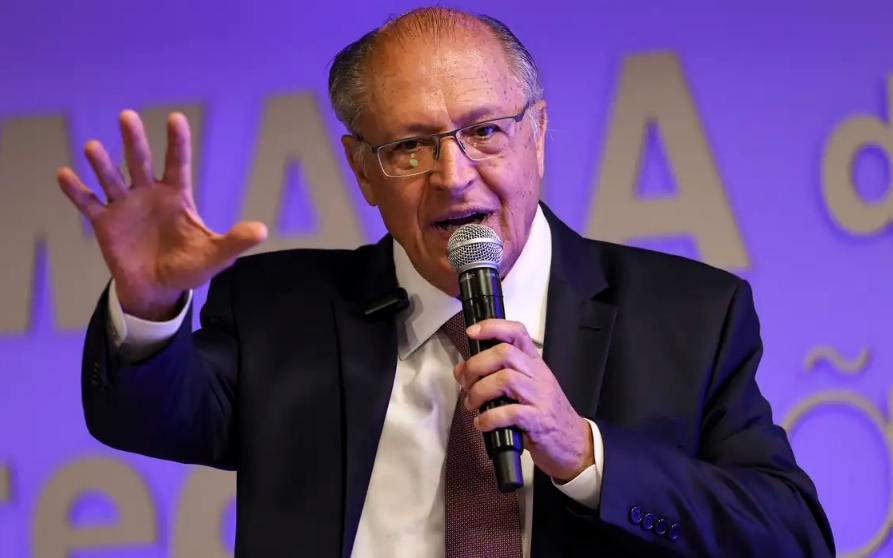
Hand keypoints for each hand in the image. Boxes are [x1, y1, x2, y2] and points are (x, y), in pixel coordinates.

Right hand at [57, 110, 266, 320]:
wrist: (158, 289)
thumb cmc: (188, 267)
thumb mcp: (215, 256)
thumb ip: (234, 241)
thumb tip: (262, 231)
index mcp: (176, 196)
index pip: (177, 163)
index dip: (177, 142)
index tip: (176, 118)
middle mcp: (148, 194)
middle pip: (139, 161)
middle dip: (133, 140)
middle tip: (128, 116)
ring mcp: (125, 206)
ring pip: (111, 178)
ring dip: (101, 163)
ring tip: (93, 147)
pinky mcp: (105, 223)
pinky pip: (88, 204)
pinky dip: (76, 191)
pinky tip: (65, 175)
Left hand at [454, 319, 594, 482]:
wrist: (574, 443)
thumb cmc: (546, 415)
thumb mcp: (522, 390)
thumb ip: (493, 377)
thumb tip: (462, 370)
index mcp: (534, 364)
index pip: (516, 333)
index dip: (492, 327)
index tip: (472, 332)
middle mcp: (538, 376)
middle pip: (504, 354)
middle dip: (476, 365)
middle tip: (466, 382)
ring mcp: (540, 397)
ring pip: (505, 379)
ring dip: (480, 391)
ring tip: (472, 403)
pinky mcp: (539, 421)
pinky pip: (510, 412)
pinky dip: (490, 418)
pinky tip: (483, 423)